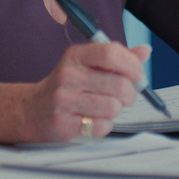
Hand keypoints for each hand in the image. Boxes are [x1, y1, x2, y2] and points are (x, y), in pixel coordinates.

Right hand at [24, 43, 150, 140]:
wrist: (32, 109)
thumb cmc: (68, 85)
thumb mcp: (88, 64)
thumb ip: (117, 57)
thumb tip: (145, 51)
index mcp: (76, 55)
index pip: (111, 53)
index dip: (132, 65)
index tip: (138, 75)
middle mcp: (68, 75)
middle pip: (119, 84)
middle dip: (129, 93)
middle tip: (124, 96)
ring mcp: (64, 100)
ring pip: (113, 107)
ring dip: (115, 111)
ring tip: (104, 108)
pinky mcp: (63, 124)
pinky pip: (101, 126)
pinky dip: (103, 125)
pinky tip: (92, 119)